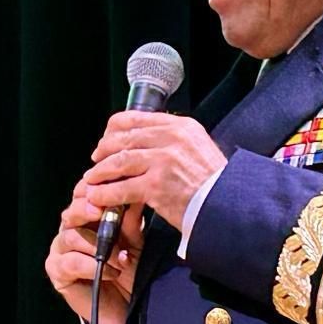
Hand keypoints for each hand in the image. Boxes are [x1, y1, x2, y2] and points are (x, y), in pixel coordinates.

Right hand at [45, 180, 142, 323]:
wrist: (126, 308)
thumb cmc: (128, 273)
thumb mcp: (134, 242)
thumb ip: (130, 220)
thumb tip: (132, 193)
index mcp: (86, 220)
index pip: (81, 196)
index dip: (92, 190)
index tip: (109, 187)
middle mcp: (70, 232)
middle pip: (70, 212)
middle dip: (86, 209)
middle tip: (102, 212)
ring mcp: (61, 252)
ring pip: (70, 236)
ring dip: (97, 246)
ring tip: (120, 259)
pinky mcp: (57, 273)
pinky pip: (69, 263)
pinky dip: (91, 266)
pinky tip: (110, 272)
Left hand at [83, 111, 226, 231]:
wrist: (230, 205)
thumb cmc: (216, 182)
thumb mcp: (199, 148)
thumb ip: (174, 140)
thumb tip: (146, 140)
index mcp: (181, 126)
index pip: (135, 118)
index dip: (114, 129)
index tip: (106, 139)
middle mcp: (172, 138)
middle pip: (123, 138)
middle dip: (104, 150)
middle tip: (96, 161)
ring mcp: (163, 161)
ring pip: (119, 161)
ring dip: (100, 172)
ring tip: (92, 180)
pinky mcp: (157, 186)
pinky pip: (122, 188)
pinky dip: (105, 193)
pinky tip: (98, 197)